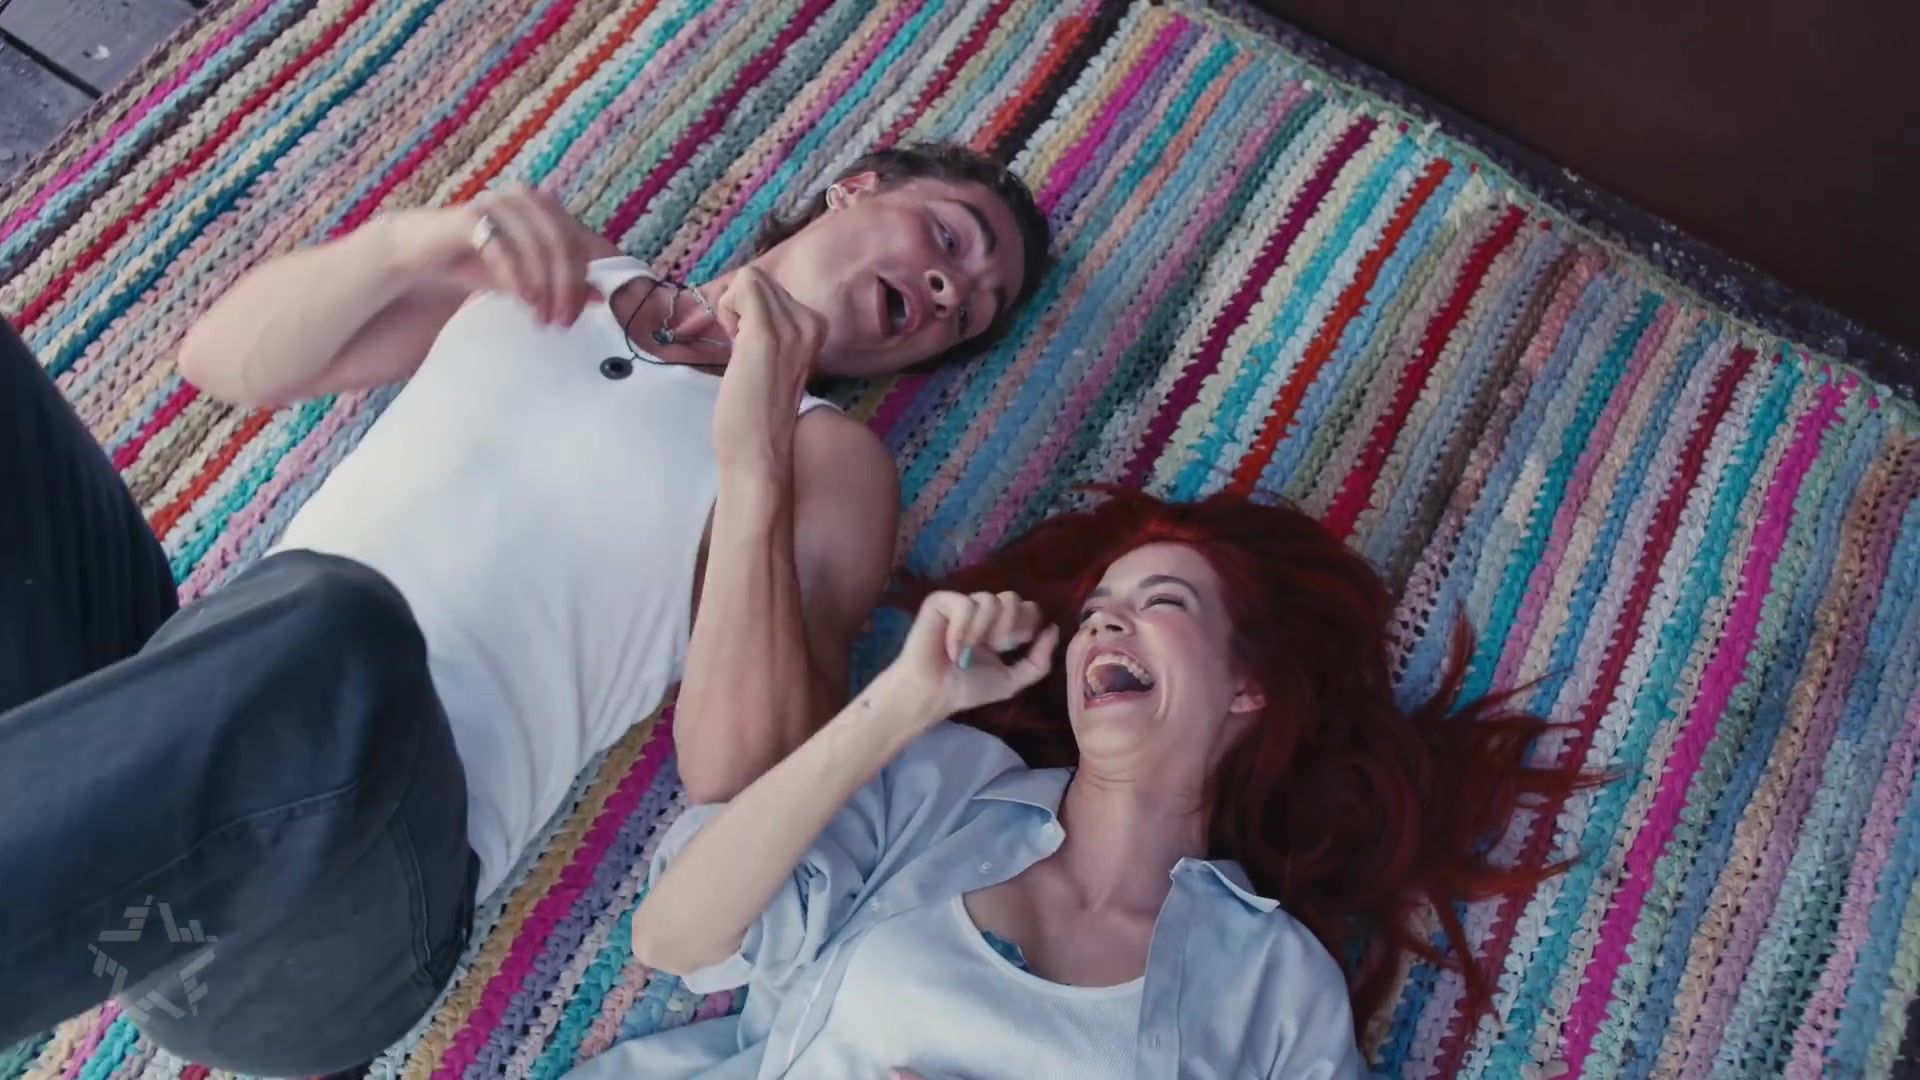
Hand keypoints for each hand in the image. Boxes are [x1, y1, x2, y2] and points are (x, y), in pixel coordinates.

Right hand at [383, 185, 599, 326]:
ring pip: (537, 245)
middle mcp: (522, 198)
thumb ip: (557, 282)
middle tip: (562, 320)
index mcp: (541, 206)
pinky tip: (523, 300)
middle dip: (568, 286)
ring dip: (545, 286)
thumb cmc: (472, 262)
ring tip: (542, 317)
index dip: (582, 279)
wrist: (417, 253)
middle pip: (563, 243)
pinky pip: (503, 248)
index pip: (577, 241)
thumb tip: (600, 297)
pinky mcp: (469, 218)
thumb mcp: (522, 277)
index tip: (579, 314)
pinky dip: (518, 276)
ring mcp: (496, 204)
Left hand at [710, 266, 826, 470]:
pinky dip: (727, 310)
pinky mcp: (766, 335)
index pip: (772, 288)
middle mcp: (811, 323)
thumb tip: (741, 298)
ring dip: (732, 309)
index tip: (750, 347)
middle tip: (742, 348)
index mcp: (816, 328)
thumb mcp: (774, 360)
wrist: (760, 453)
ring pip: (750, 279)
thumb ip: (769, 329)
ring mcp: (792, 328)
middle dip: (739, 307)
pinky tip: (733, 344)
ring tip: (739, 349)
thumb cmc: (758, 414)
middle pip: (760, 279)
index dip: (749, 311)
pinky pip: (742, 288)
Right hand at [874, 591, 1059, 721]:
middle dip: (1007, 627)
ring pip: (990, 600)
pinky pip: (965, 604)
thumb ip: (1038, 661)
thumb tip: (1053, 629)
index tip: (1010, 648)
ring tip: (968, 651)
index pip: (1028, 609)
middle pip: (1013, 599)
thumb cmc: (966, 688)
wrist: (933, 693)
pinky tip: (953, 648)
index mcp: (1001, 628)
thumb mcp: (1011, 680)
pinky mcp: (941, 601)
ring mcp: (962, 604)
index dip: (1026, 626)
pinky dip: (963, 629)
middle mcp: (983, 613)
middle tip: (992, 647)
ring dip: (984, 631)